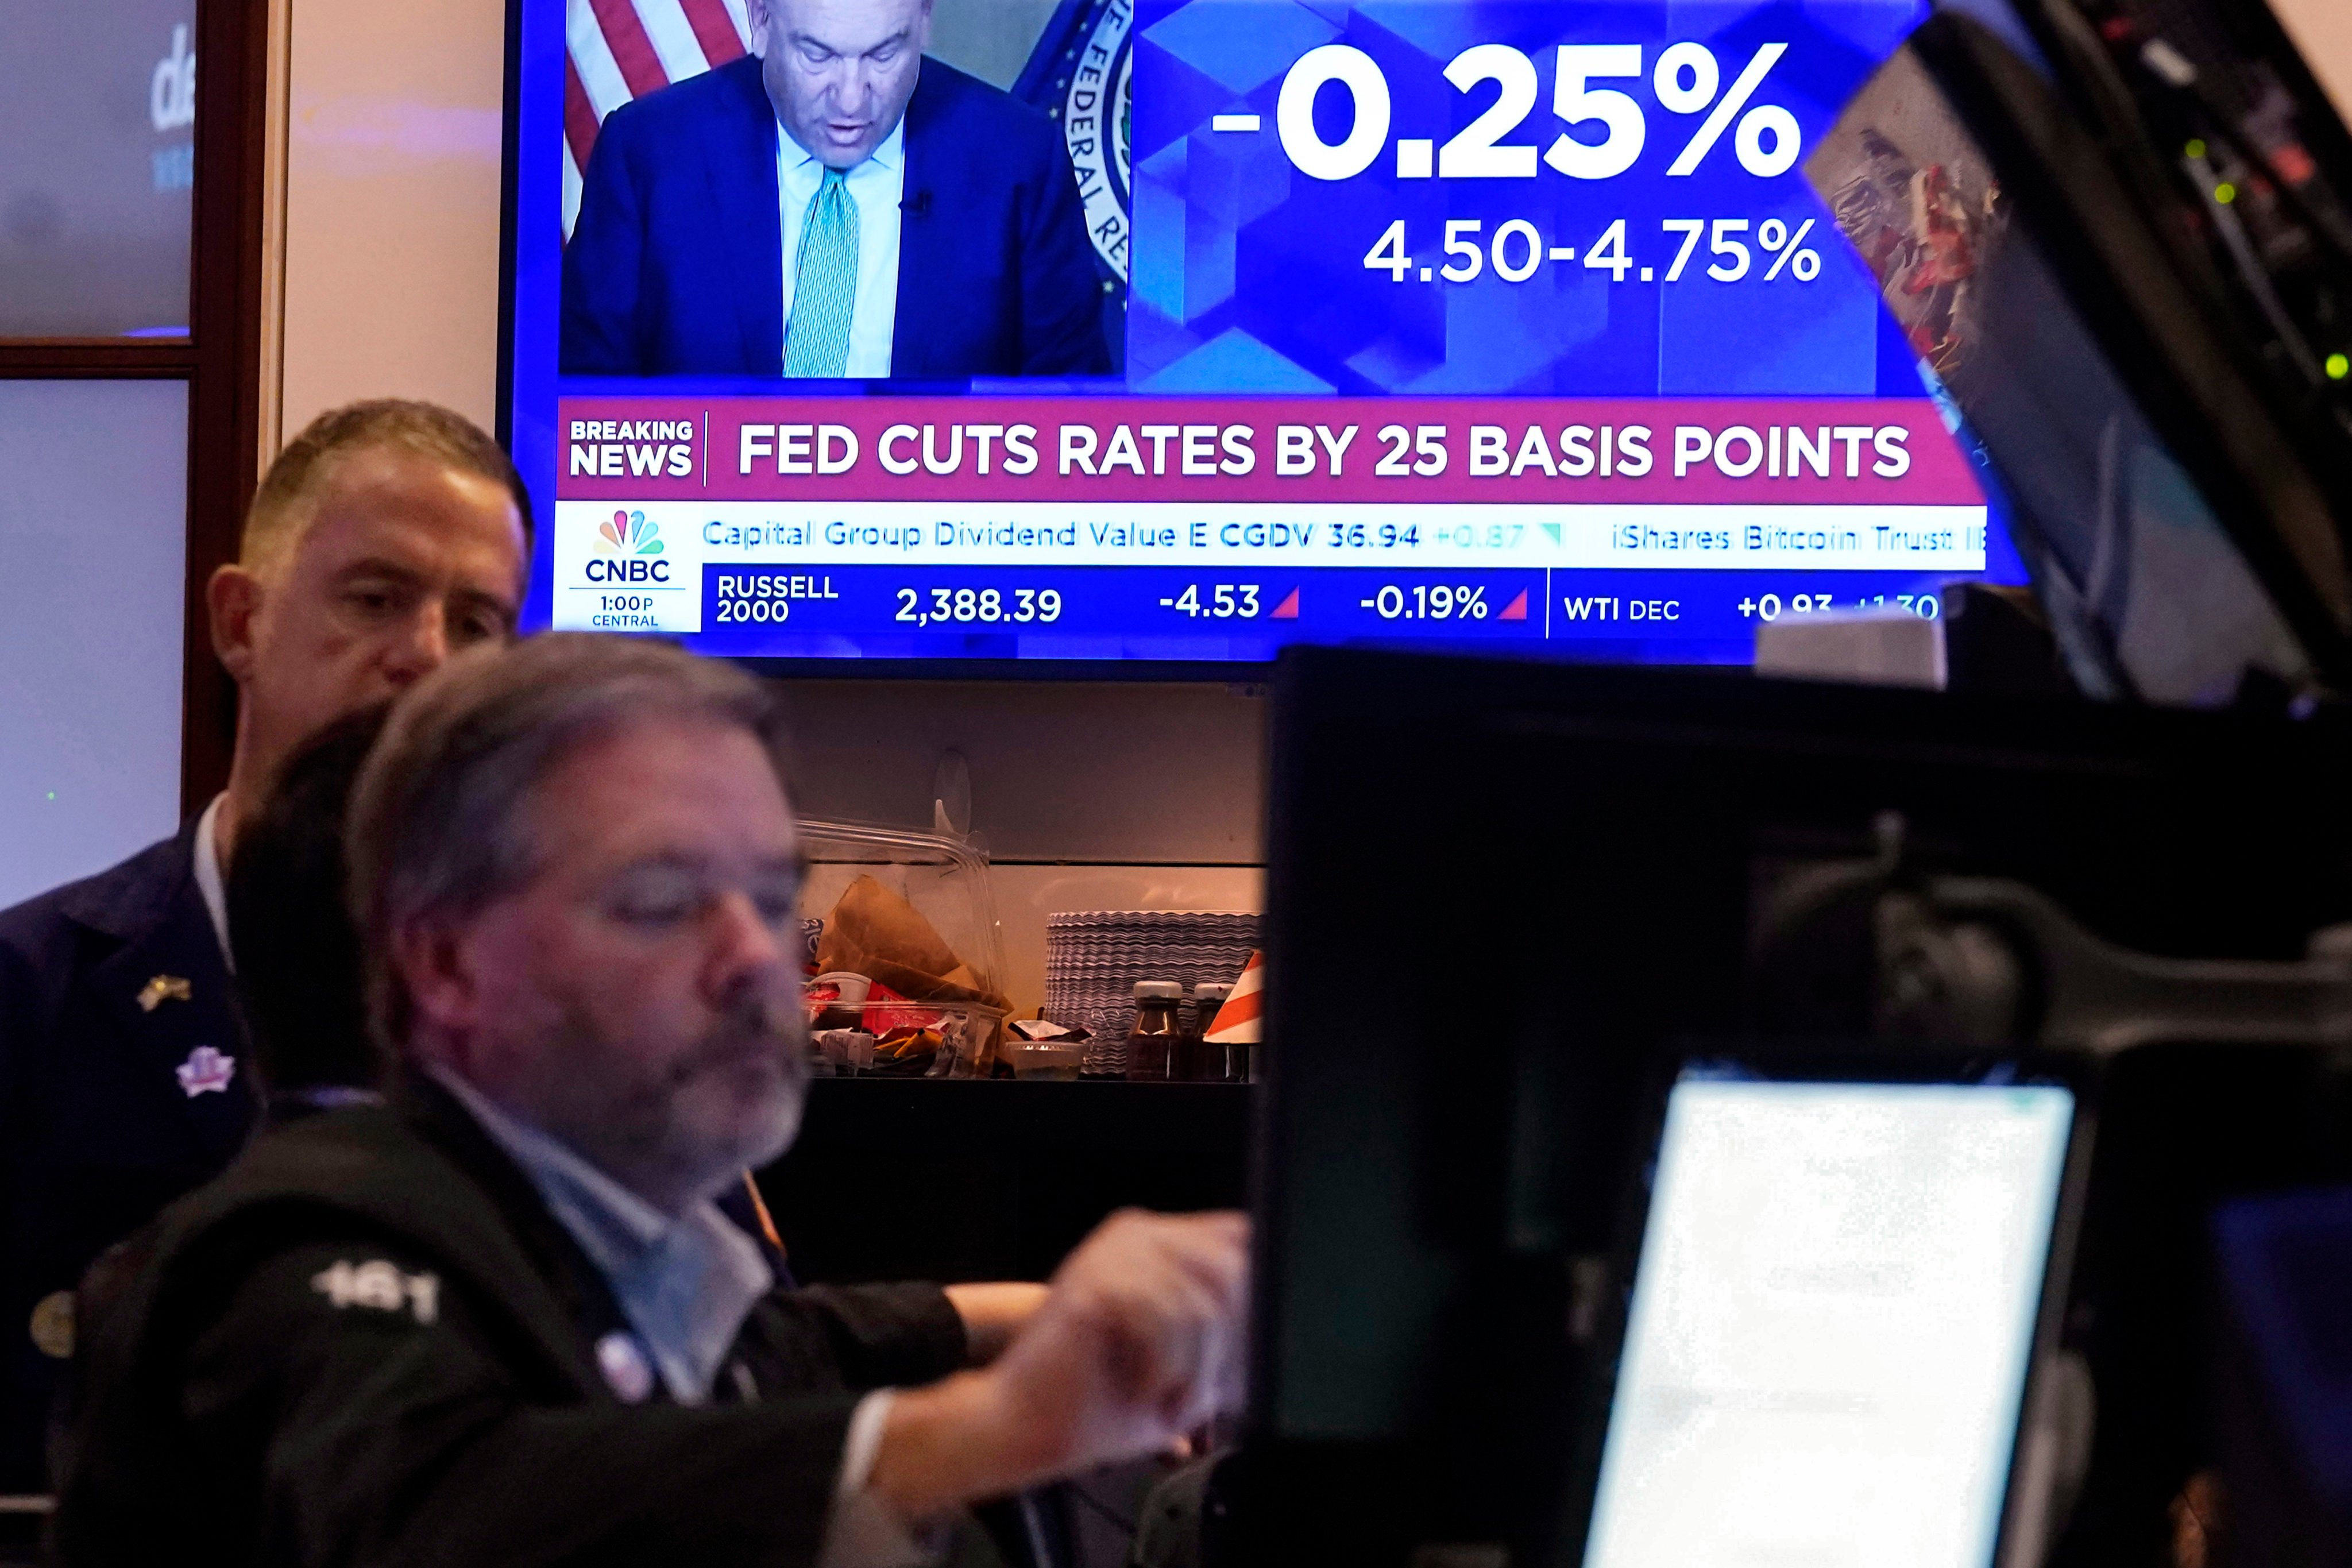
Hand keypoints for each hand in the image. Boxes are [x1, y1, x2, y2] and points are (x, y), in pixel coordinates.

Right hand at [866, 1210, 1248, 1518]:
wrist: (1024, 1425)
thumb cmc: (1103, 1399)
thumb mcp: (1185, 1358)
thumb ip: (1225, 1325)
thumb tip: (1283, 1318)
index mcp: (1159, 1243)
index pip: (1240, 1236)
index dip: (1256, 1296)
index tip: (1244, 1356)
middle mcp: (1137, 1234)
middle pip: (1233, 1268)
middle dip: (1226, 1346)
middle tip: (1198, 1391)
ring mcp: (1112, 1252)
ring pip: (1203, 1305)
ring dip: (1193, 1371)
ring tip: (1165, 1397)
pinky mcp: (1094, 1282)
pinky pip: (1167, 1321)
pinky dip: (1164, 1370)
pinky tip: (1141, 1386)